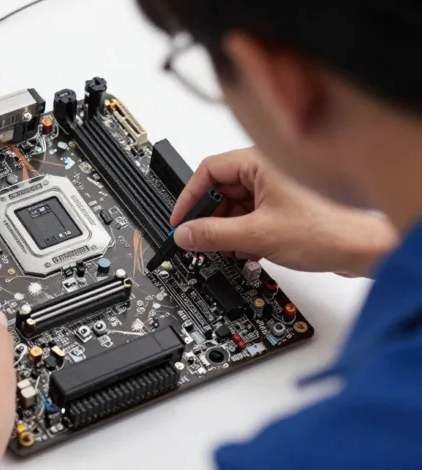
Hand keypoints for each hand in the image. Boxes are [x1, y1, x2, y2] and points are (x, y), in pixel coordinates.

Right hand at [171, 147, 397, 276]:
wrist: (363, 249)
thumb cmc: (328, 230)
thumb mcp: (257, 235)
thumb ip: (213, 235)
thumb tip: (184, 235)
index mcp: (259, 162)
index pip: (208, 171)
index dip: (189, 197)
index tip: (180, 221)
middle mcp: (266, 170)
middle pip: (220, 189)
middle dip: (209, 217)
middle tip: (199, 239)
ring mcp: (276, 188)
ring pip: (235, 204)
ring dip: (226, 228)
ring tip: (226, 248)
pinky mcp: (283, 206)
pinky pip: (251, 214)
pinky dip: (243, 232)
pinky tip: (245, 249)